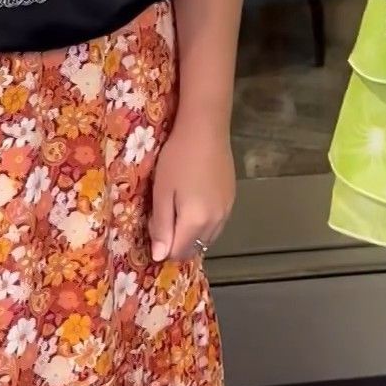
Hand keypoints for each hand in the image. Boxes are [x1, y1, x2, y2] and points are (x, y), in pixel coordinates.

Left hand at [148, 114, 235, 263]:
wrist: (205, 129)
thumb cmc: (177, 158)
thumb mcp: (162, 191)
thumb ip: (161, 226)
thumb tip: (159, 257)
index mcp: (196, 221)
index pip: (177, 252)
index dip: (162, 248)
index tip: (153, 227)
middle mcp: (216, 222)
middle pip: (194, 248)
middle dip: (176, 243)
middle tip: (163, 218)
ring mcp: (227, 211)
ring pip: (207, 238)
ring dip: (191, 235)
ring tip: (178, 211)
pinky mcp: (232, 199)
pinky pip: (217, 225)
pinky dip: (204, 225)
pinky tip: (195, 204)